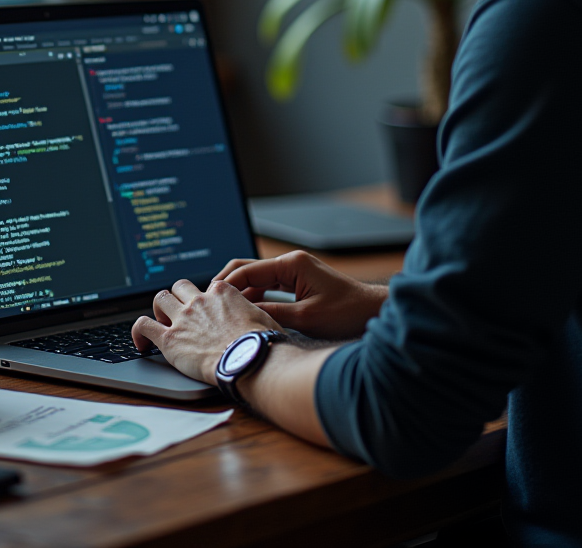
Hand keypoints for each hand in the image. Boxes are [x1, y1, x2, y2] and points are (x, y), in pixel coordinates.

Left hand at [131, 278, 282, 384]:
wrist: (249, 360)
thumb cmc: (261, 343)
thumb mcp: (263, 318)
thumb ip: (252, 313)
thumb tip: (257, 321)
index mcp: (222, 292)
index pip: (207, 287)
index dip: (206, 299)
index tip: (208, 312)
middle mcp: (200, 301)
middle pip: (180, 287)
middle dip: (179, 298)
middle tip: (182, 315)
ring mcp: (182, 318)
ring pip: (160, 299)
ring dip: (160, 309)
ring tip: (164, 323)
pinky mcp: (169, 339)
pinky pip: (143, 325)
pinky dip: (138, 331)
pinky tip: (141, 342)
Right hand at [214, 250, 388, 339]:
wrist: (373, 314)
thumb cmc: (346, 313)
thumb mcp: (305, 318)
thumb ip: (272, 314)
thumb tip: (242, 316)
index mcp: (291, 263)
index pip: (247, 270)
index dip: (226, 286)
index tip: (209, 301)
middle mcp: (291, 263)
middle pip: (248, 269)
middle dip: (228, 285)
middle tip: (208, 304)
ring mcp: (294, 272)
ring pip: (257, 279)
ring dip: (240, 293)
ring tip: (222, 312)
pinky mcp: (298, 284)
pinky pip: (269, 288)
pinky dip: (255, 298)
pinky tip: (245, 313)